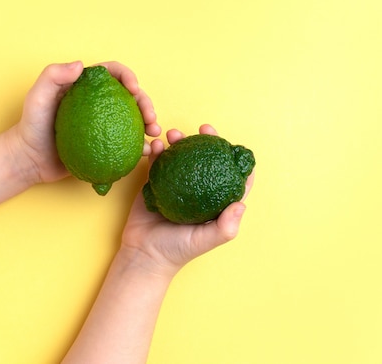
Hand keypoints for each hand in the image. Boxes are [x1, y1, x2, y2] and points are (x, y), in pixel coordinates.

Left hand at [8, 61, 160, 185]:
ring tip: (154, 133)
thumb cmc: (31, 125)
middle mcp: (99, 102)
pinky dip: (140, 146)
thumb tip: (81, 65)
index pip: (114, 73)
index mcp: (88, 86)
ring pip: (134, 118)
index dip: (129, 77)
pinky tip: (145, 151)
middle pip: (131, 96)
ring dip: (150, 123)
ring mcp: (105, 123)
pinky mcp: (106, 143)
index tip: (134, 90)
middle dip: (146, 103)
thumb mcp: (37, 96)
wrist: (28, 159)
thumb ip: (53, 76)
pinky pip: (128, 143)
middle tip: (150, 117)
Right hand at [121, 124, 253, 277]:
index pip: (231, 177)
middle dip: (207, 140)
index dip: (236, 160)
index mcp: (213, 201)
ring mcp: (176, 184)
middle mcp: (197, 189)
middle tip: (204, 128)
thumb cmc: (178, 251)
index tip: (231, 145)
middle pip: (206, 158)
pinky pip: (158, 162)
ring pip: (182, 155)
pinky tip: (156, 145)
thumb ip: (225, 227)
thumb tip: (242, 204)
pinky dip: (157, 151)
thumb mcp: (205, 240)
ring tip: (173, 134)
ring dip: (179, 140)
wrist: (143, 255)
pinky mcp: (156, 182)